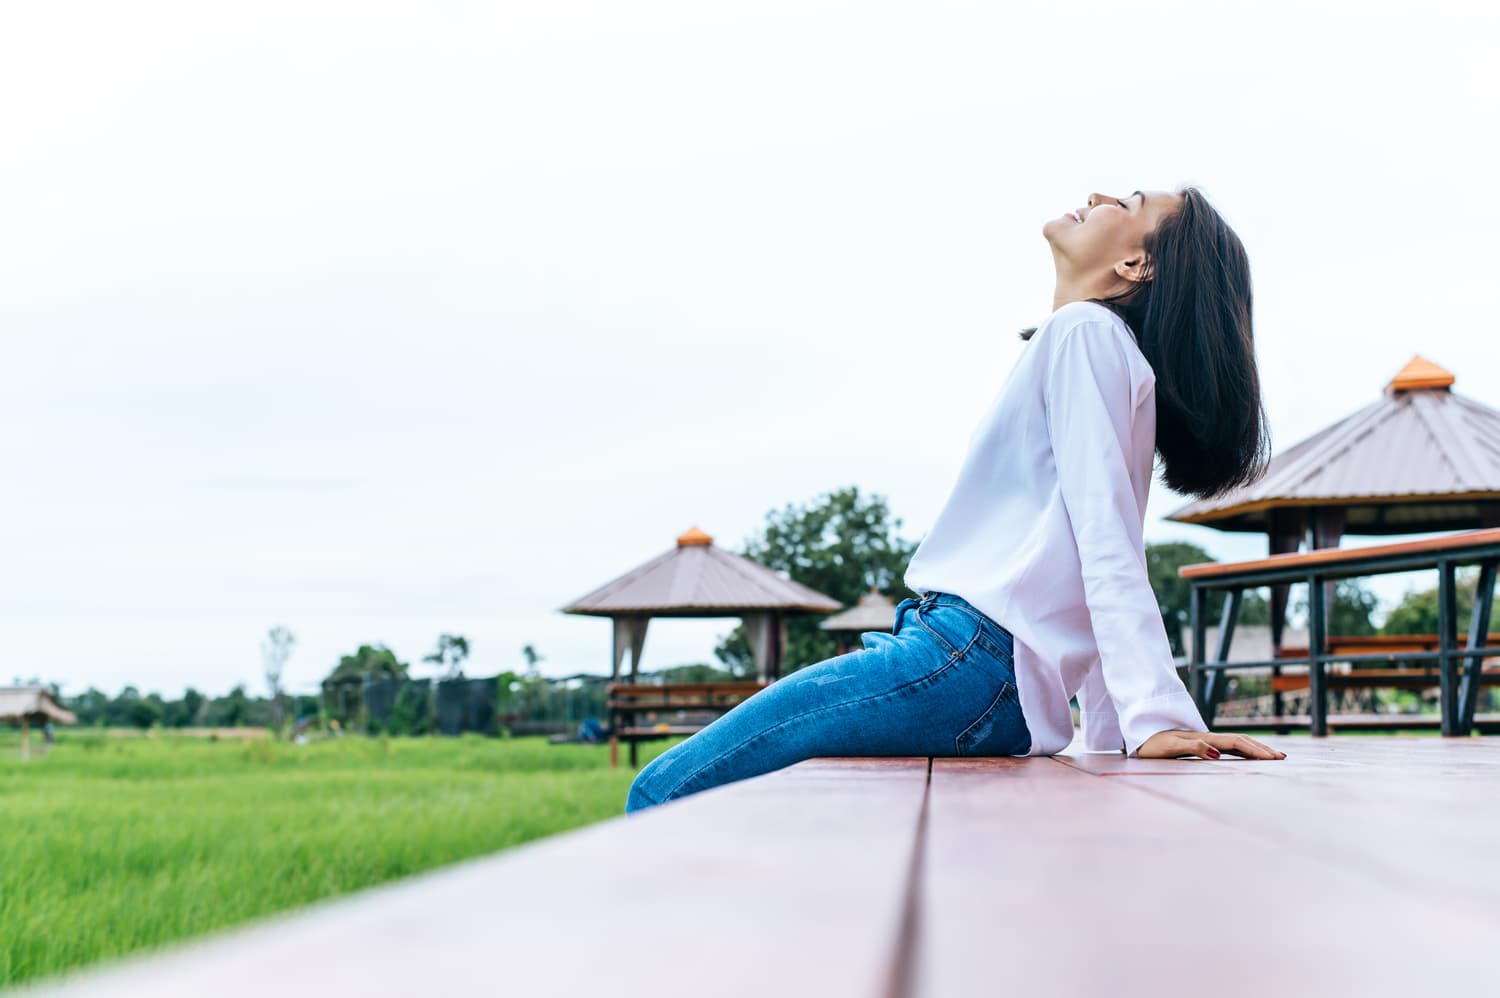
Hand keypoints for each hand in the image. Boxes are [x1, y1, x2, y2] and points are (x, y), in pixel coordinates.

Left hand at [1136, 730, 1286, 760]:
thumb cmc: (1151, 744)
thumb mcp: (1169, 747)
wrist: (1139, 736)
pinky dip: (1243, 750)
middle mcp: (1208, 737)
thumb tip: (1217, 752)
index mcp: (1204, 738)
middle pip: (1241, 741)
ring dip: (1255, 748)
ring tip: (1274, 755)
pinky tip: (1250, 755)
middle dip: (1262, 748)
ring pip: (1237, 743)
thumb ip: (1193, 747)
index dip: (1255, 749)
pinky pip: (1228, 747)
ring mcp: (1206, 740)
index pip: (1236, 743)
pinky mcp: (1202, 745)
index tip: (1273, 757)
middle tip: (1283, 758)